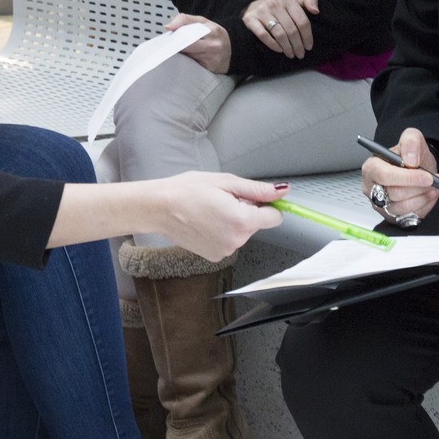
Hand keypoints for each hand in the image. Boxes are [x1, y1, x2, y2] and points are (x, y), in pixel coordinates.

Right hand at [149, 171, 284, 261]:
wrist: (158, 208)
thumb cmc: (186, 191)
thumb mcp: (224, 182)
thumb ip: (256, 189)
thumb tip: (280, 191)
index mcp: (242, 220)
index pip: (275, 217)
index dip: (268, 204)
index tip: (257, 197)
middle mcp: (236, 240)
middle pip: (257, 224)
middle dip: (247, 210)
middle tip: (223, 199)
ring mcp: (225, 251)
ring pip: (243, 232)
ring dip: (234, 221)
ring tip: (211, 209)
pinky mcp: (215, 256)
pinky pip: (230, 241)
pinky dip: (222, 232)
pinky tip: (206, 222)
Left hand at [167, 13, 231, 74]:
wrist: (233, 50)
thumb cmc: (214, 36)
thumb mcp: (203, 22)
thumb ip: (184, 20)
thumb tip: (168, 27)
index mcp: (211, 30)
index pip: (190, 30)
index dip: (177, 33)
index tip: (168, 34)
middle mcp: (213, 44)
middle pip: (188, 45)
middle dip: (176, 45)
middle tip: (167, 46)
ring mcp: (212, 58)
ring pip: (188, 56)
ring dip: (179, 54)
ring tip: (173, 52)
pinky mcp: (210, 69)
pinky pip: (193, 66)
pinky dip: (186, 62)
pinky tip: (183, 61)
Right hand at [242, 0, 318, 59]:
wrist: (254, 6)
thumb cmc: (280, 7)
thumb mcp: (295, 0)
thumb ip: (309, 1)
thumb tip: (316, 11)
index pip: (302, 21)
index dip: (307, 36)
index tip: (309, 47)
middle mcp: (274, 3)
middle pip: (291, 29)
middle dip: (298, 45)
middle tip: (300, 54)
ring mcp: (261, 11)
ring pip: (279, 34)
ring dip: (287, 47)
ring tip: (291, 54)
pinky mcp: (250, 19)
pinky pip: (263, 35)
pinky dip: (273, 45)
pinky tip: (279, 50)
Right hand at [361, 127, 438, 220]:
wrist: (420, 170)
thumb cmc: (412, 157)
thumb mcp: (412, 139)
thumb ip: (411, 141)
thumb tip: (410, 160)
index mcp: (372, 167)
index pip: (385, 176)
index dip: (408, 178)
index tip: (427, 177)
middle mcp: (372, 188)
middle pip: (395, 194)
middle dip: (419, 188)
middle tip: (435, 181)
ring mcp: (380, 204)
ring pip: (403, 207)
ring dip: (423, 197)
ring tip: (435, 188)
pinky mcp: (391, 216)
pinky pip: (410, 216)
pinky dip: (424, 207)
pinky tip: (429, 196)